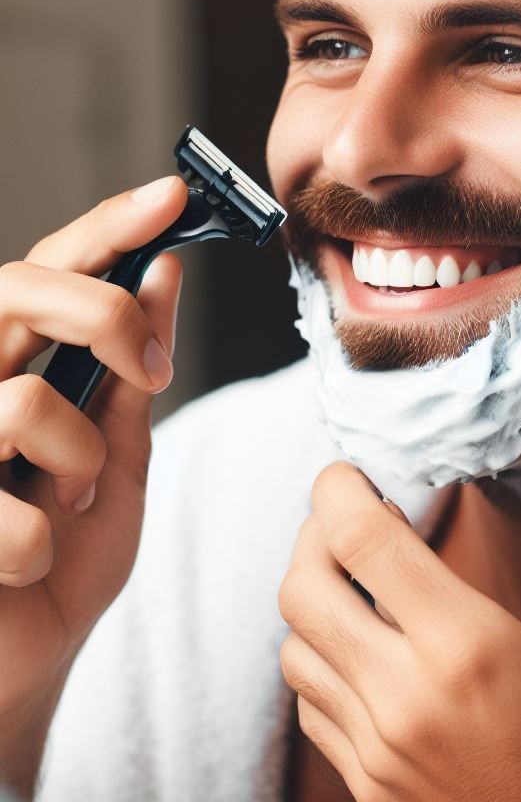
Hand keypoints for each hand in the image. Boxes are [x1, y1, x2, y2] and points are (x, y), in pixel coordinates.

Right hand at [0, 176, 185, 715]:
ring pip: (19, 398)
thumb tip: (165, 272)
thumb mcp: (121, 457)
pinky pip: (1, 504)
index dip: (108, 227)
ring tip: (75, 502)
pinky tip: (28, 563)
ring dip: (77, 462)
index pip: (54, 269)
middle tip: (149, 370)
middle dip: (102, 314)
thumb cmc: (71, 554)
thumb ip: (135, 372)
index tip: (173, 193)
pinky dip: (41, 543)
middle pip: (17, 289)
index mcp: (18, 362)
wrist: (26, 657)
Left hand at [278, 451, 520, 801]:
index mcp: (469, 650)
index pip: (363, 543)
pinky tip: (366, 647)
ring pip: (295, 649)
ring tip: (360, 578)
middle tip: (354, 515)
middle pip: (303, 589)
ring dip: (314, 598)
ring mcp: (378, 753)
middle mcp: (405, 700)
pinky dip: (320, 659)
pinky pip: (312, 707)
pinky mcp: (369, 792)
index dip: (340, 490)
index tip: (351, 470)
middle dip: (315, 534)